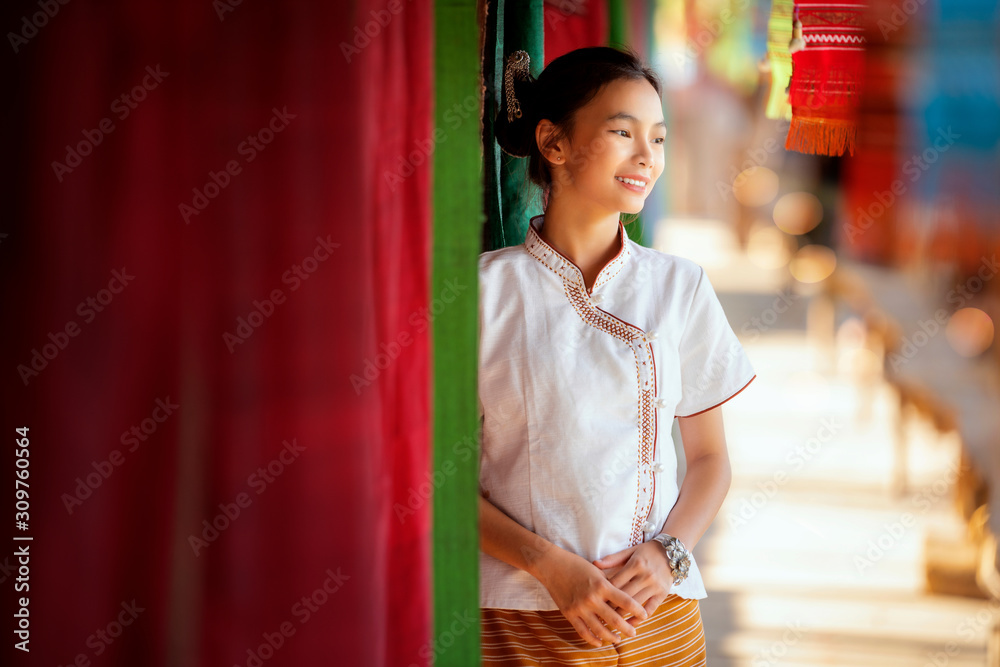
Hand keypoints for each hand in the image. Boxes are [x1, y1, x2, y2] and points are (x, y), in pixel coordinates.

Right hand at [533, 547, 649, 647]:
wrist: (551, 565)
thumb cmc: (576, 564)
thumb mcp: (597, 570)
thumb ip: (609, 584)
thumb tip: (622, 596)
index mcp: (602, 585)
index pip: (625, 601)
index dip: (637, 610)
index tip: (645, 615)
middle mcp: (592, 598)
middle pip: (615, 619)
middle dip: (627, 628)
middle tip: (634, 633)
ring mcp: (580, 608)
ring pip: (600, 629)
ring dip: (611, 637)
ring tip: (618, 639)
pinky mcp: (569, 613)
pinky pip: (583, 631)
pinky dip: (592, 639)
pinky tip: (599, 642)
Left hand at [592, 542, 673, 627]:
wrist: (671, 553)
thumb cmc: (646, 552)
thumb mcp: (630, 551)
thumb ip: (613, 558)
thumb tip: (594, 563)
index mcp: (636, 564)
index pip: (616, 582)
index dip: (604, 593)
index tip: (594, 601)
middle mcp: (646, 575)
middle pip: (624, 596)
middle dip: (610, 607)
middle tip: (598, 616)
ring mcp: (655, 586)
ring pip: (636, 605)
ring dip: (623, 615)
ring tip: (611, 623)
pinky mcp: (663, 594)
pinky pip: (650, 609)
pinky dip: (640, 618)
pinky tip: (630, 624)